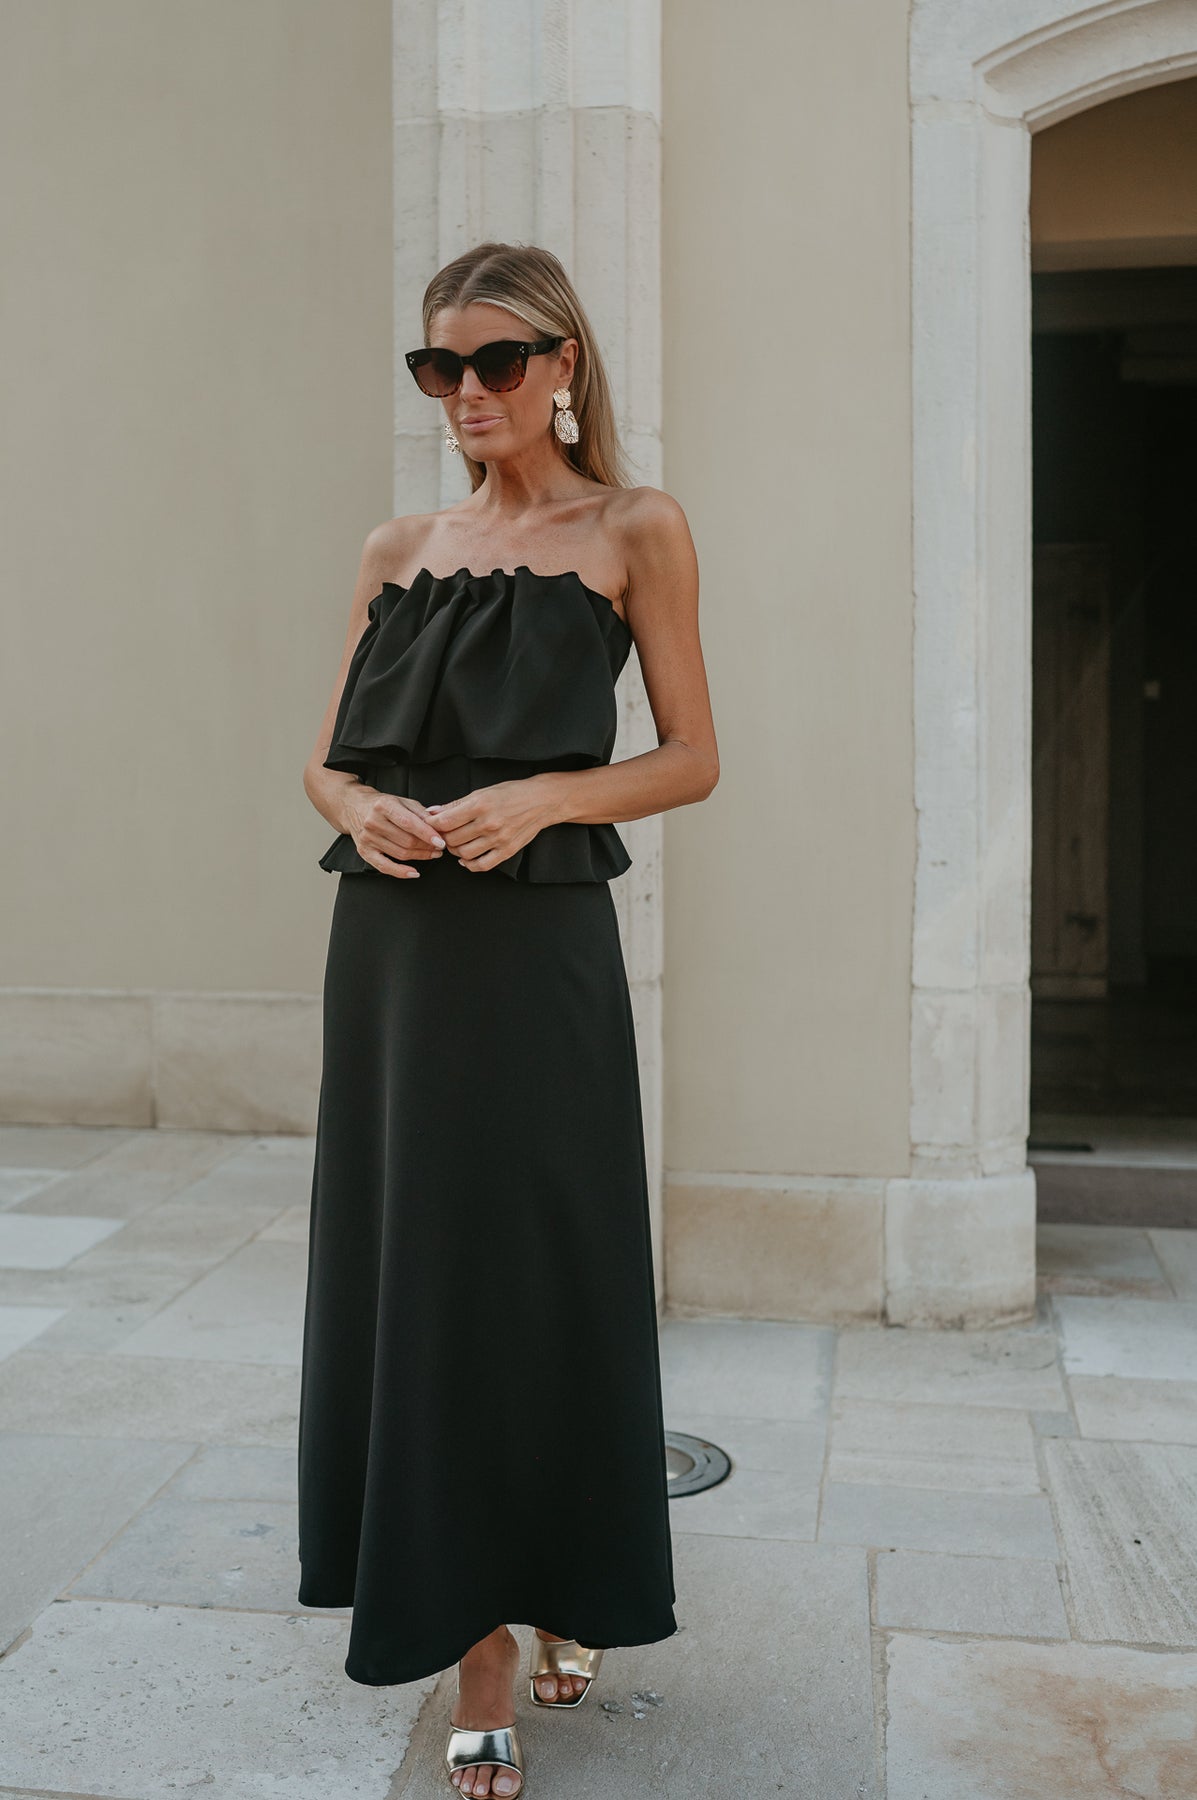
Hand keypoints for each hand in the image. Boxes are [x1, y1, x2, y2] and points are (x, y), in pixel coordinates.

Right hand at [341, 786, 446, 878]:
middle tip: (440, 847)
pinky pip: (384, 866)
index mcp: (383, 806)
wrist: (353, 806)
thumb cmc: (381, 804)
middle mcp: (373, 822)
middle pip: (406, 841)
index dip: (427, 834)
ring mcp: (367, 838)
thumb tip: (439, 823)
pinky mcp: (364, 851)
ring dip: (420, 856)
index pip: (409, 823)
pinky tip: (414, 872)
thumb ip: (421, 812)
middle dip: (427, 846)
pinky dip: (400, 872)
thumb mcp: (402, 800)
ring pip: (400, 854)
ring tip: (432, 854)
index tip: (441, 841)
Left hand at [425, 777, 557, 872]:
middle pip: (452, 839)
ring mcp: (499, 839)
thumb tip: (433, 812)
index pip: (446, 821)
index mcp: (480, 805)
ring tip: (456, 843)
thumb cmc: (512, 793)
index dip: (433, 825)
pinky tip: (466, 859)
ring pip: (464, 853)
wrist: (542, 801)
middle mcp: (489, 823)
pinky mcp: (507, 850)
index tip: (431, 824)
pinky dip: (470, 865)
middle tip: (444, 833)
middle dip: (443, 837)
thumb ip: (457, 804)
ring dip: (455, 851)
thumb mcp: (482, 792)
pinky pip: (482, 865)